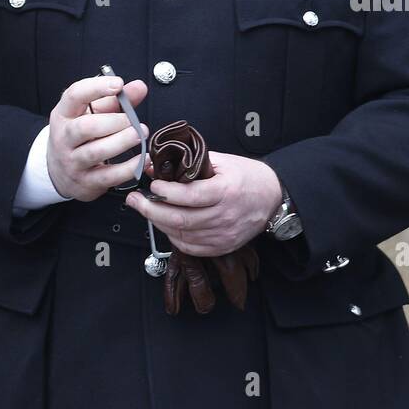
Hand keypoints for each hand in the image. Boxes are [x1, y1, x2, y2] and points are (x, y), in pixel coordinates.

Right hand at [45, 75, 148, 201]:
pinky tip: (143, 158)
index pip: (74, 96)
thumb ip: (117, 100)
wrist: (60, 171)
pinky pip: (109, 176)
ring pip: (96, 152)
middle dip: (114, 122)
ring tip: (140, 134)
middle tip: (133, 121)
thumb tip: (139, 87)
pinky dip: (130, 167)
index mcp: (64, 114)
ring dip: (123, 141)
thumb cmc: (81, 136)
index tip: (118, 84)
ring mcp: (73, 162)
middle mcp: (64, 138)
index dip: (97, 87)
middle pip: (85, 127)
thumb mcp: (93, 113)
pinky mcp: (86, 182)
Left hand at [124, 152, 281, 256]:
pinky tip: (166, 225)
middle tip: (135, 200)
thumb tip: (157, 166)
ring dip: (159, 223)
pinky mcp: (222, 246)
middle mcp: (225, 215)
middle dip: (151, 210)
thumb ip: (190, 164)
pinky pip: (190, 247)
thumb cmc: (248, 176)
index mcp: (227, 190)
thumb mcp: (222, 162)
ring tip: (147, 210)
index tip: (153, 186)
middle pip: (181, 219)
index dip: (167, 193)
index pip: (190, 196)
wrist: (273, 197)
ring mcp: (224, 234)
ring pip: (182, 235)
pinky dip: (173, 237)